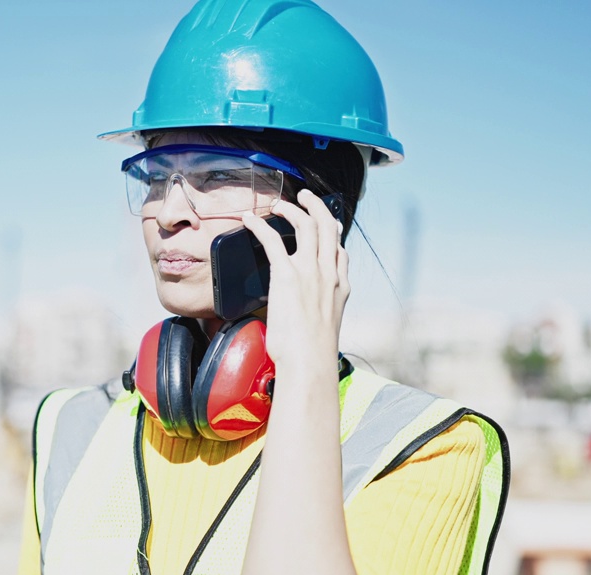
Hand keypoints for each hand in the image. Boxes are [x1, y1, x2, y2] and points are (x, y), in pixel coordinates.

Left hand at [241, 188, 348, 373]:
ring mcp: (310, 271)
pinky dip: (260, 225)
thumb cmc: (312, 355)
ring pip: (306, 224)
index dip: (334, 235)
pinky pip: (272, 239)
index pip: (341, 252)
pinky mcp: (287, 274)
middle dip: (317, 207)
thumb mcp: (325, 329)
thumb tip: (306, 317)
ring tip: (278, 204)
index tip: (327, 227)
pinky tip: (249, 219)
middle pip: (328, 227)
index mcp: (341, 288)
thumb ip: (321, 313)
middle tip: (305, 197)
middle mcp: (329, 273)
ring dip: (292, 209)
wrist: (309, 362)